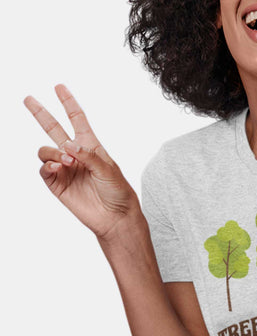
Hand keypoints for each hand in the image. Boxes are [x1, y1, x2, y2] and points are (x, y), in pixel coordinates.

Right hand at [23, 84, 140, 240]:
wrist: (115, 217)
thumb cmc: (118, 192)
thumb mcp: (109, 170)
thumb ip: (89, 155)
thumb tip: (68, 144)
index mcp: (91, 147)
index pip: (77, 120)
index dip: (68, 103)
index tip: (59, 87)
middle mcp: (75, 155)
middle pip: (53, 129)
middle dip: (41, 113)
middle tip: (29, 99)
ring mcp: (65, 169)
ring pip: (46, 150)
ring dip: (53, 152)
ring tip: (68, 162)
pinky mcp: (58, 185)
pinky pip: (44, 169)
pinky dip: (48, 166)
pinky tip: (59, 168)